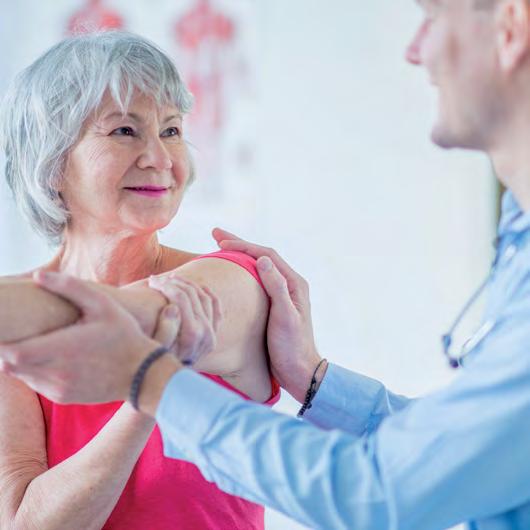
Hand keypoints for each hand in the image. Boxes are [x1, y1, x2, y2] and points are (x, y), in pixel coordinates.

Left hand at [0, 271, 180, 404]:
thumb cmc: (123, 335)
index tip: (4, 327)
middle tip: (13, 332)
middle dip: (7, 349)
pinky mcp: (63, 397)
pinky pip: (36, 384)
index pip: (12, 353)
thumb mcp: (103, 305)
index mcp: (63, 348)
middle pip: (10, 365)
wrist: (143, 374)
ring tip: (35, 343)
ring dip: (21, 360)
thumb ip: (70, 287)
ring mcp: (59, 388)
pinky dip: (35, 371)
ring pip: (21, 375)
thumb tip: (39, 275)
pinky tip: (51, 358)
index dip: (2, 342)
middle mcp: (57, 373)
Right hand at [148, 273, 221, 365]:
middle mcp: (207, 333)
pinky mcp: (213, 334)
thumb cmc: (155, 366)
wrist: (168, 384)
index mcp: (192, 335)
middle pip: (193, 295)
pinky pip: (215, 307)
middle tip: (158, 279)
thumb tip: (173, 308)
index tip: (151, 281)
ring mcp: (212, 333)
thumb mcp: (155, 349)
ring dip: (188, 284)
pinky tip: (197, 286)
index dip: (165, 285)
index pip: (181, 298)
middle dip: (174, 282)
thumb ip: (164, 329)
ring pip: (205, 297)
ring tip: (172, 279)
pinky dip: (208, 293)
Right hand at [212, 228, 325, 401]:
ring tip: (218, 248)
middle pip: (261, 256)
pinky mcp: (272, 305)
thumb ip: (276, 288)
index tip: (221, 242)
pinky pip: (254, 280)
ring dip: (238, 255)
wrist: (299, 370)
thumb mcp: (285, 317)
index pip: (266, 255)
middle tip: (215, 235)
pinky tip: (228, 274)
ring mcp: (280, 294)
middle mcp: (288, 284)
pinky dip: (239, 272)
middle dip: (238, 244)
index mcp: (293, 283)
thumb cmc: (292, 346)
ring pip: (256, 267)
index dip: (243, 246)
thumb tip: (262, 259)